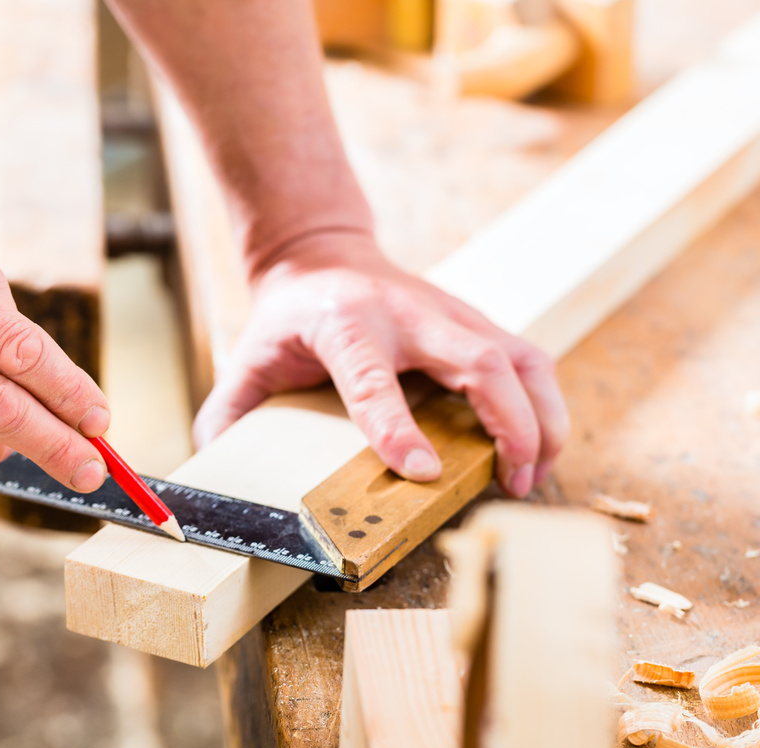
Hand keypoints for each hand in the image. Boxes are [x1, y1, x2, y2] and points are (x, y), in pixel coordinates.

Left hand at [193, 232, 569, 496]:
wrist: (324, 252)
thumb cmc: (290, 315)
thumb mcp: (248, 357)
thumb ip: (230, 411)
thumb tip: (215, 468)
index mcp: (347, 326)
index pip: (375, 380)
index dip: (398, 428)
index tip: (423, 473)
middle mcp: (409, 315)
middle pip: (480, 363)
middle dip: (511, 426)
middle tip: (512, 482)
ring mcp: (451, 314)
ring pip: (522, 358)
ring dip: (543, 418)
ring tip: (537, 471)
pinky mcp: (475, 320)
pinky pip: (529, 359)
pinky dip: (545, 403)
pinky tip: (541, 443)